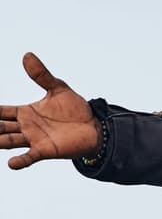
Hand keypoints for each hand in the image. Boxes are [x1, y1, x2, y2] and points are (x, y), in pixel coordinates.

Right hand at [2, 52, 99, 168]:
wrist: (94, 127)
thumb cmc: (75, 109)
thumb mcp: (58, 88)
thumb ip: (41, 75)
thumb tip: (26, 55)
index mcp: (25, 112)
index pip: (0, 112)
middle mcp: (25, 127)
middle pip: (0, 127)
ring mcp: (34, 139)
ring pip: (8, 140)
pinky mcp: (46, 150)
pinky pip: (30, 157)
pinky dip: (20, 160)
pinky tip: (11, 164)